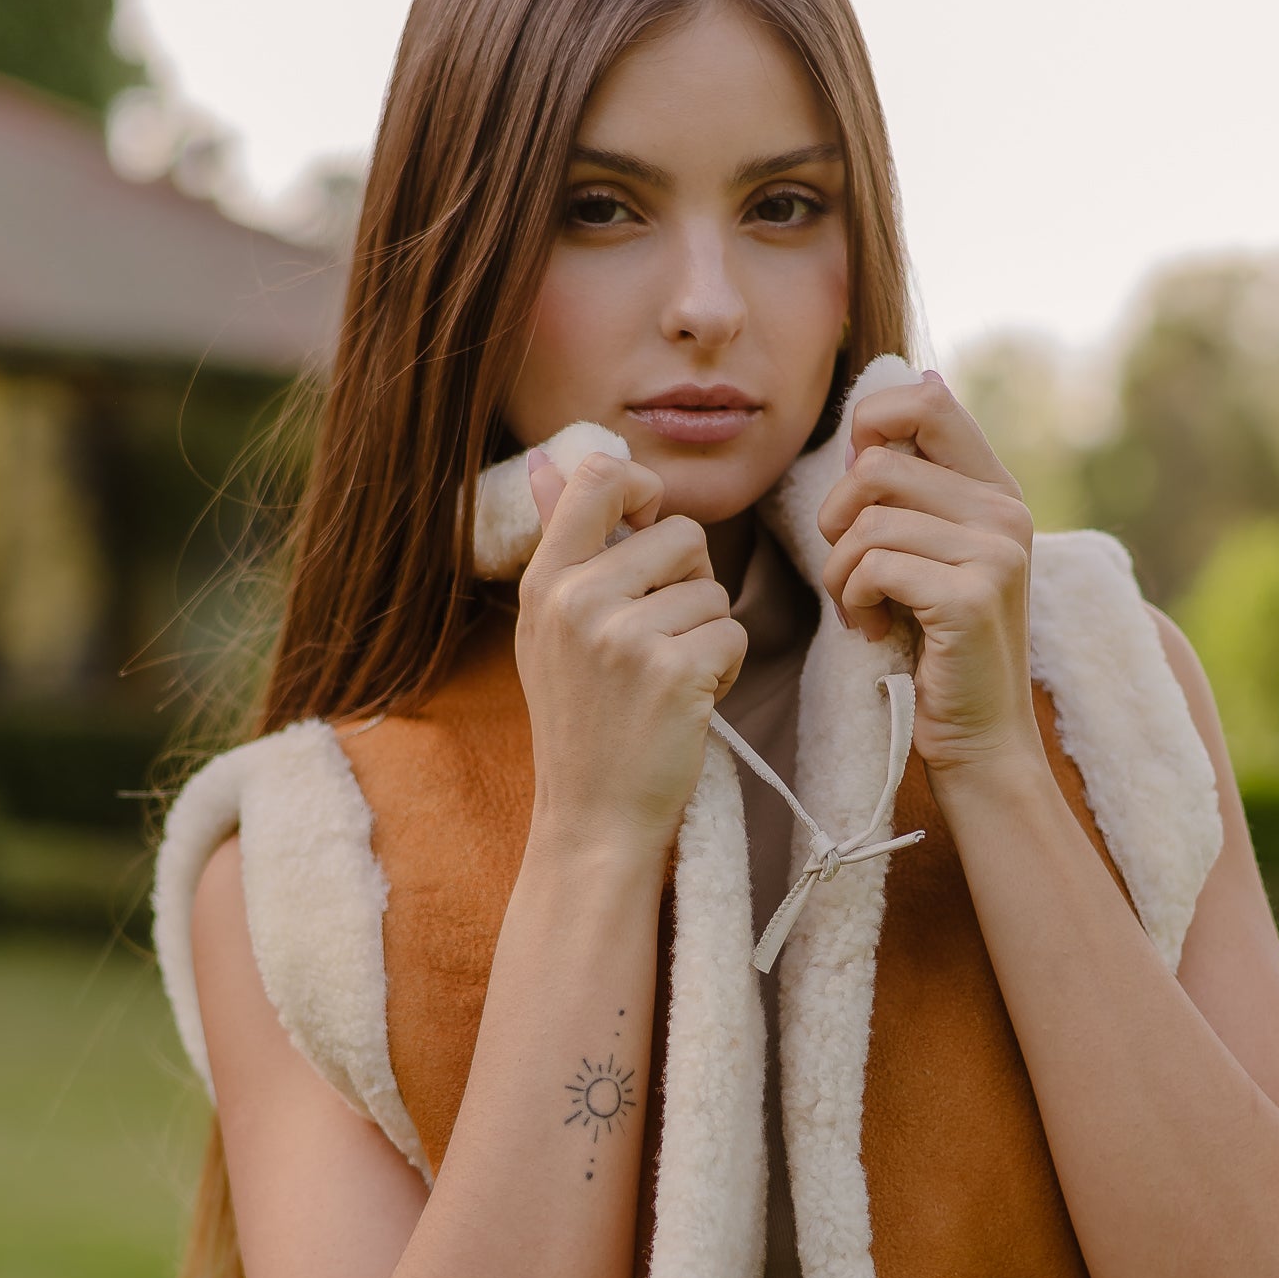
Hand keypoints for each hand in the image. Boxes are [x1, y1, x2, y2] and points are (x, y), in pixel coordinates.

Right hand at [517, 449, 746, 864]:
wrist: (592, 818)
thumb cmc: (581, 721)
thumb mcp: (550, 629)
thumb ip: (562, 543)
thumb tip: (551, 459)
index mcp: (546, 582)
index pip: (599, 477)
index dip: (644, 488)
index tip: (651, 526)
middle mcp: (577, 599)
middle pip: (682, 534)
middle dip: (691, 583)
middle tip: (661, 639)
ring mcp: (624, 635)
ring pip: (714, 589)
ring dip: (707, 633)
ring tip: (667, 678)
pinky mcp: (673, 671)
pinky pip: (732, 632)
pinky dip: (724, 668)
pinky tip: (687, 702)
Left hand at [816, 373, 1041, 772]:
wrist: (981, 739)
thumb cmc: (938, 649)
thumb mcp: (930, 557)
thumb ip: (910, 495)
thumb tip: (862, 430)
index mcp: (997, 490)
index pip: (929, 399)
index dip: (871, 426)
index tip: (859, 495)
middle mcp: (1006, 511)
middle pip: (875, 465)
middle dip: (836, 523)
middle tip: (850, 574)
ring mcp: (996, 552)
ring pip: (866, 521)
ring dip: (840, 574)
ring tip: (861, 609)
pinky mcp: (971, 596)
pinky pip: (873, 566)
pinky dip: (853, 601)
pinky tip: (874, 630)